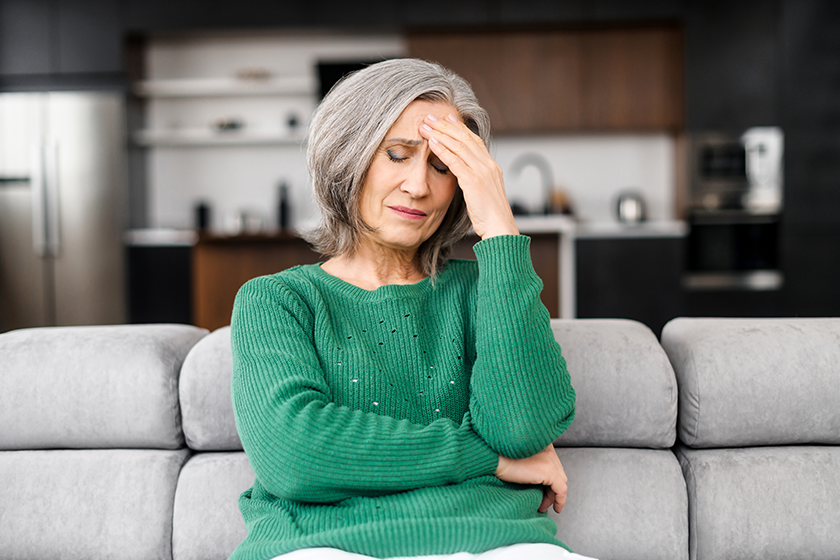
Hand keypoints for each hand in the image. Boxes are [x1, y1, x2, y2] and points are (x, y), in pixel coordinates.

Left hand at [418, 113, 518, 239]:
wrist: (501, 229)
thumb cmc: (491, 217)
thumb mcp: (484, 194)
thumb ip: (475, 181)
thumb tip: (465, 177)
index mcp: (492, 167)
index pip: (474, 140)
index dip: (459, 127)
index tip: (447, 118)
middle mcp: (488, 165)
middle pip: (465, 138)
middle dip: (446, 125)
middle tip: (430, 116)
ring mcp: (482, 172)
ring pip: (459, 146)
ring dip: (440, 133)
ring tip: (425, 126)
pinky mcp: (473, 181)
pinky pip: (455, 161)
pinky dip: (442, 150)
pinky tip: (431, 142)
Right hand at [494, 444, 567, 513]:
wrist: (492, 456)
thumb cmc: (497, 456)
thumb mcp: (518, 456)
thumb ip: (529, 461)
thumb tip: (534, 478)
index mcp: (541, 442)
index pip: (552, 463)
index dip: (549, 479)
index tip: (544, 490)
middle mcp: (548, 449)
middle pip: (558, 472)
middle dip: (551, 488)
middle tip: (542, 500)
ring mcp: (549, 460)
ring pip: (560, 481)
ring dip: (553, 495)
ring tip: (543, 506)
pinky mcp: (548, 471)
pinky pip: (561, 489)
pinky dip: (560, 500)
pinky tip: (556, 508)